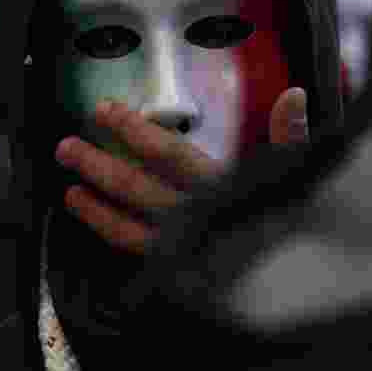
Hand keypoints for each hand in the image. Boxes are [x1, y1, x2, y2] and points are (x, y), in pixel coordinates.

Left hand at [55, 88, 308, 254]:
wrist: (304, 274)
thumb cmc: (291, 215)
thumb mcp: (295, 170)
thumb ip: (288, 134)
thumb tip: (293, 95)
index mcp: (223, 186)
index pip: (167, 152)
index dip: (132, 129)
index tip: (104, 110)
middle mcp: (197, 217)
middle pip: (134, 186)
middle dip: (96, 164)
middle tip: (66, 146)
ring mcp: (183, 246)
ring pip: (127, 226)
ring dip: (93, 205)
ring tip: (68, 188)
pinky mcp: (175, 268)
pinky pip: (133, 249)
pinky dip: (105, 230)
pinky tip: (87, 214)